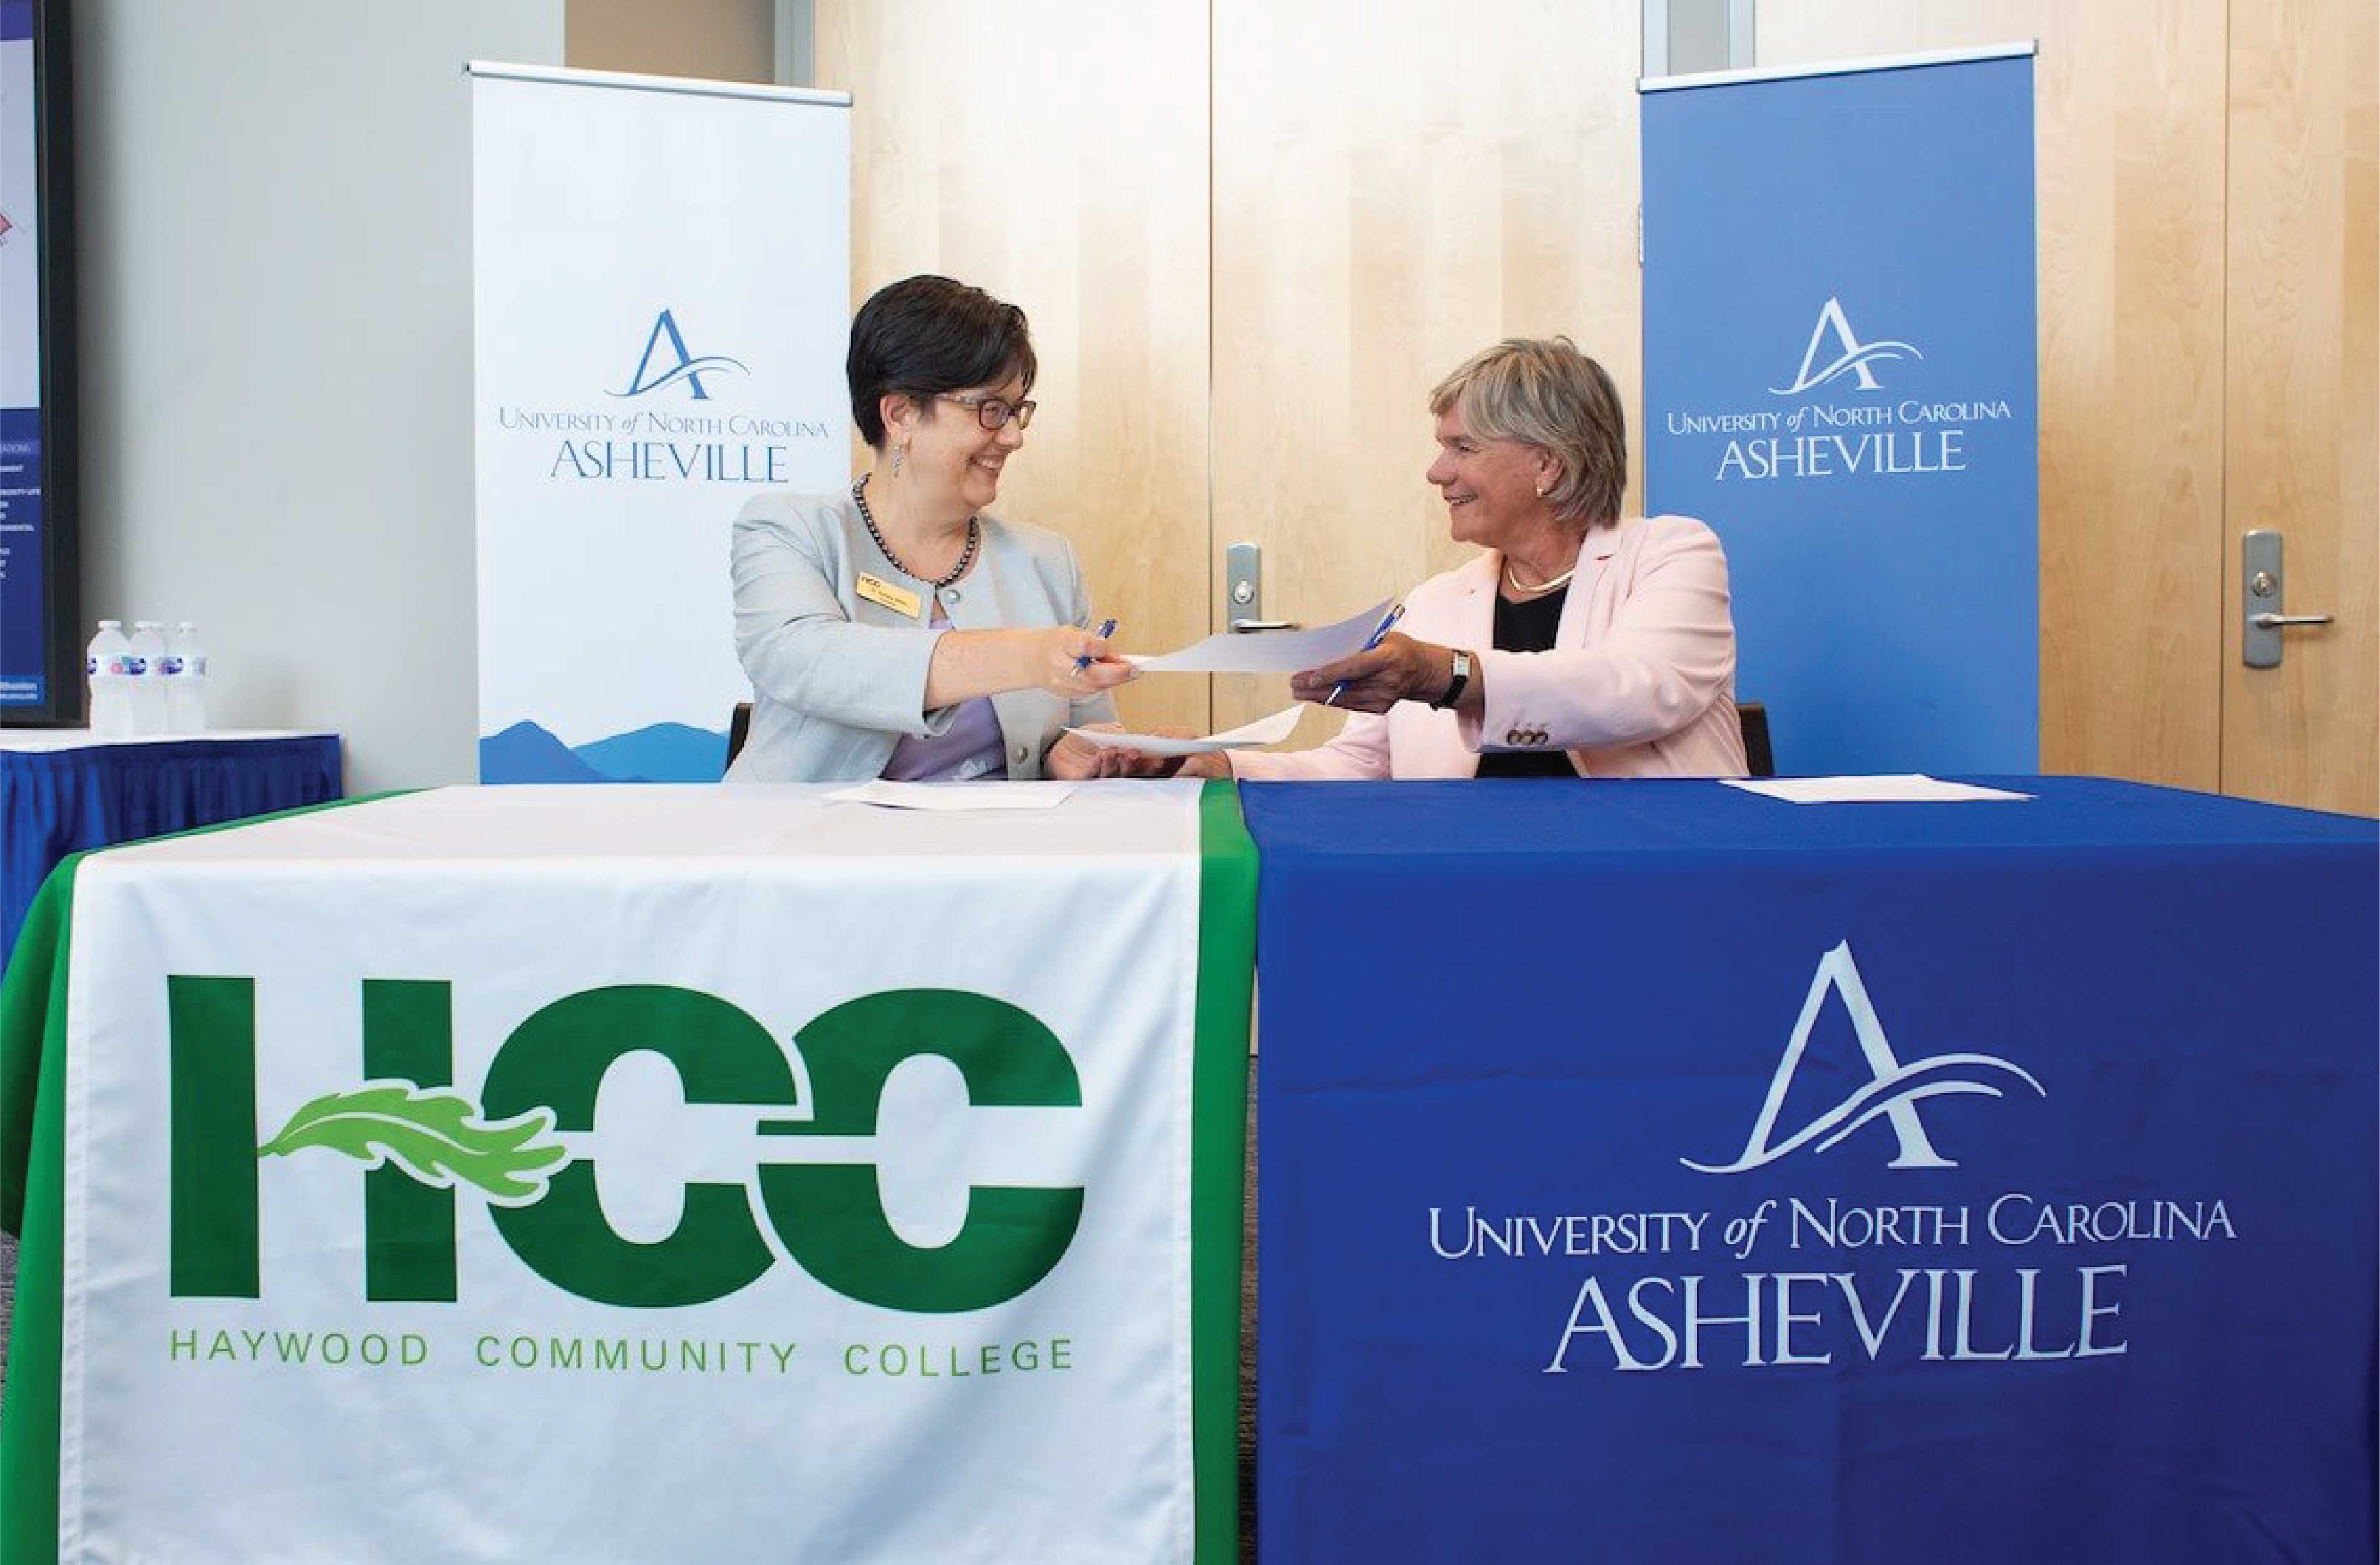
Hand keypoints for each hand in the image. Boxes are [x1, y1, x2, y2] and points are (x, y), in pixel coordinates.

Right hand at [1030, 626, 1136, 699]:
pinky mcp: (1066, 694)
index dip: (1100, 648)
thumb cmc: (1056, 644)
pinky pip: (1091, 692)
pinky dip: (1104, 684)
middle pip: (1092, 675)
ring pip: (1095, 687)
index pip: (1083, 646)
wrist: (1032, 660)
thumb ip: (1095, 643)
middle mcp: (1060, 666)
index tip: (1111, 648)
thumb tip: (1119, 659)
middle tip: (1135, 669)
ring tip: (1125, 671)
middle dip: (1118, 673)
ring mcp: (1062, 684)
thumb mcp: (1074, 632)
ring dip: (1114, 680)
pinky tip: (1108, 677)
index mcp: (1062, 643)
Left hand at [1046, 724, 1186, 779]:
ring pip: (1109, 777)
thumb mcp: (1103, 729)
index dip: (1150, 765)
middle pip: (1127, 776)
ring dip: (1113, 764)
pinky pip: (1090, 777)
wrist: (1061, 744)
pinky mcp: (1081, 781)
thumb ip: (1116, 732)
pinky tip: (1100, 756)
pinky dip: (1096, 766)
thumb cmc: (1087, 738)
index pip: (1141, 768)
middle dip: (1131, 764)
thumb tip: (1126, 733)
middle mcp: (1114, 775)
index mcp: (1125, 764)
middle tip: (1134, 753)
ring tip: (1112, 751)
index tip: (1158, 759)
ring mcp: (1098, 780)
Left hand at [1289, 632, 1448, 713]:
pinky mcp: (1380, 708)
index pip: (1356, 667)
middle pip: (1345, 686)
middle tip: (1294, 683)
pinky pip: (1350, 705)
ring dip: (1319, 695)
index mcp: (1389, 658)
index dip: (1332, 673)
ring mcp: (1384, 697)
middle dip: (1316, 686)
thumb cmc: (1401, 649)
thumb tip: (1327, 650)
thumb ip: (1359, 645)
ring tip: (1298, 691)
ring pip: (1344, 699)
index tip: (1311, 676)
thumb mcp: (1385, 637)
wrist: (1424, 671)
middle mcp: (1387, 680)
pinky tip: (1316, 697)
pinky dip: (1332, 700)